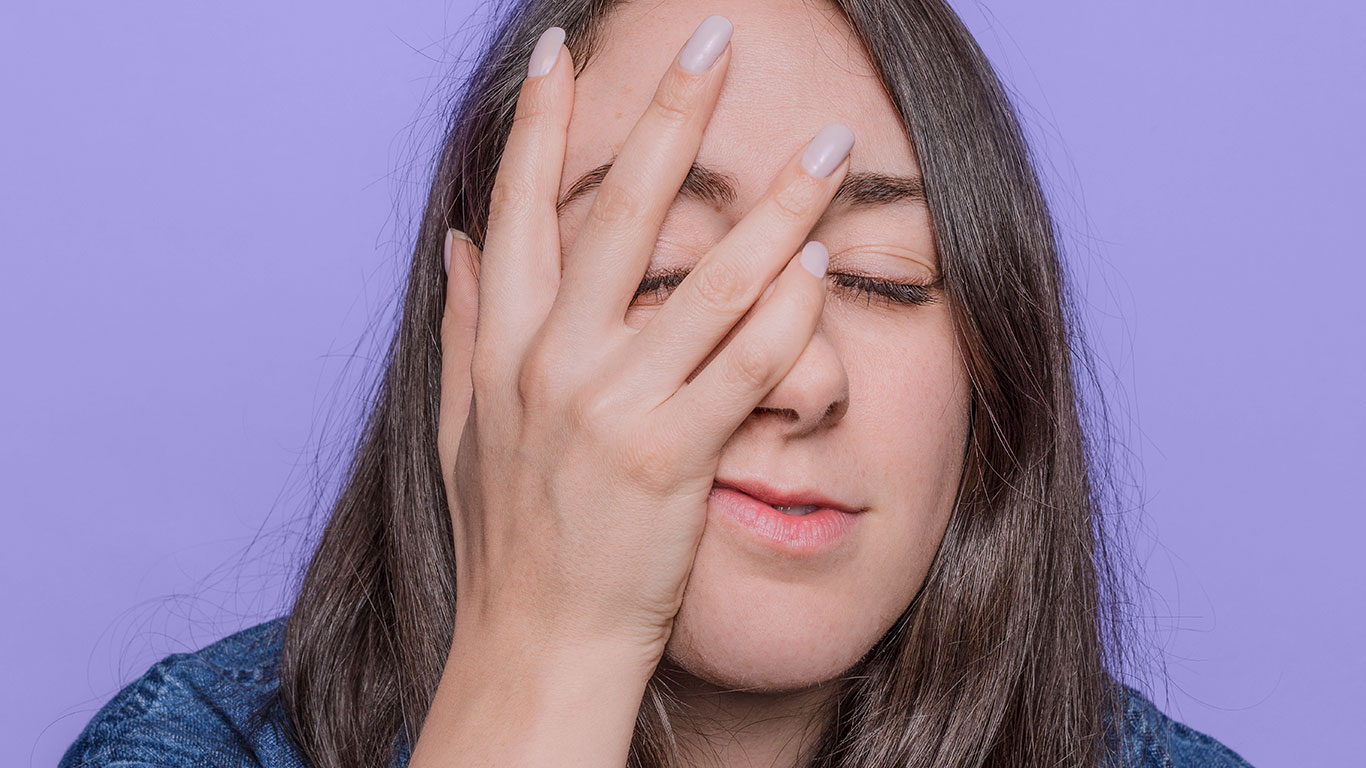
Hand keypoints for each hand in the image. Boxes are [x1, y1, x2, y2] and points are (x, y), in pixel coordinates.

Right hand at [436, 18, 851, 663]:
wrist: (535, 647)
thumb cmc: (507, 542)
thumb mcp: (460, 430)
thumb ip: (463, 326)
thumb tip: (459, 242)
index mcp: (500, 349)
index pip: (517, 209)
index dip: (541, 126)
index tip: (560, 54)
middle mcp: (551, 364)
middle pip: (619, 212)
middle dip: (671, 115)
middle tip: (713, 38)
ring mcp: (611, 408)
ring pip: (710, 280)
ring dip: (777, 205)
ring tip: (828, 149)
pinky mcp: (671, 457)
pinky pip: (747, 365)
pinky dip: (790, 310)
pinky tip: (822, 264)